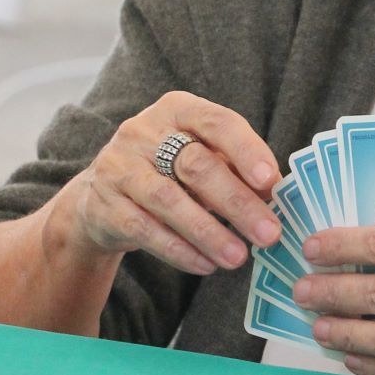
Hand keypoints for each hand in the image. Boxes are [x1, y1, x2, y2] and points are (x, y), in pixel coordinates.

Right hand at [49, 90, 281, 276]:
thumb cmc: (167, 171)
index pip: (217, 122)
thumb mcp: (201, 157)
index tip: (271, 181)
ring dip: (209, 232)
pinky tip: (206, 264)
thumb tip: (275, 192)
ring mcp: (119, 167)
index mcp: (177, 109)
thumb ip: (235, 167)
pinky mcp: (104, 204)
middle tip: (268, 233)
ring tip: (239, 257)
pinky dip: (179, 250)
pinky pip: (145, 230)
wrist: (99, 196)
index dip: (246, 150)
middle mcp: (143, 131)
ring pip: (169, 201)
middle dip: (237, 202)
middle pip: (197, 165)